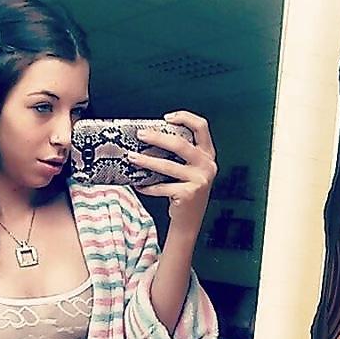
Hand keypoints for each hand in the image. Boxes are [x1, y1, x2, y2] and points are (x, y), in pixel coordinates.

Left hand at [129, 110, 217, 233]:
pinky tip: (139, 185)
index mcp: (208, 155)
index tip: (166, 118)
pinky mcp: (188, 194)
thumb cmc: (185, 191)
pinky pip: (161, 187)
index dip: (184, 117)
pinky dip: (148, 186)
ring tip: (131, 157)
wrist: (189, 220)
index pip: (201, 127)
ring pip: (167, 166)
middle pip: (180, 144)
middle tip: (140, 135)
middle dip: (157, 137)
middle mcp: (207, 166)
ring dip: (146, 161)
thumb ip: (181, 155)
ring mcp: (199, 180)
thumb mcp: (189, 170)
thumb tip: (151, 136)